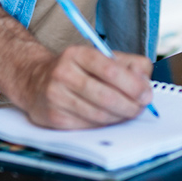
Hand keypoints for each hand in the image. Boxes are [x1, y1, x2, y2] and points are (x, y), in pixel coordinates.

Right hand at [16, 45, 154, 129]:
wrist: (35, 80)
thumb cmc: (77, 70)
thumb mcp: (101, 57)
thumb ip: (129, 65)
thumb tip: (145, 82)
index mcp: (78, 54)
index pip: (110, 70)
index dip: (133, 85)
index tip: (146, 95)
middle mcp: (63, 73)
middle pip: (105, 96)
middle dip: (129, 106)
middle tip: (141, 108)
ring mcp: (56, 96)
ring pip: (98, 114)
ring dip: (119, 117)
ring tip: (128, 113)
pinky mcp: (53, 117)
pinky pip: (87, 126)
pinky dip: (104, 125)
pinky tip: (109, 118)